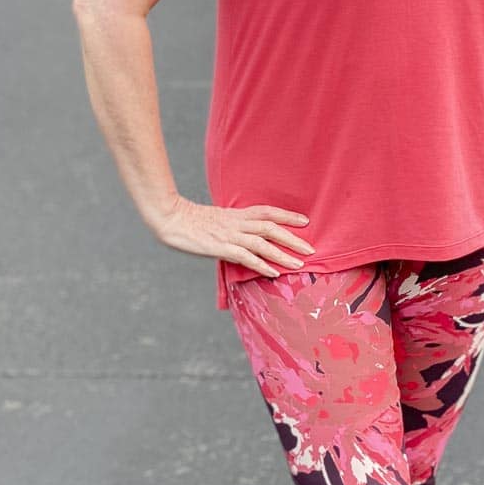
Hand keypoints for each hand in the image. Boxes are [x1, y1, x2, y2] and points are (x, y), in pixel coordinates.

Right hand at [151, 195, 315, 277]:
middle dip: (292, 238)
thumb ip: (234, 225)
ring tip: (299, 264)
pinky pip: (245, 257)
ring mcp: (229, 235)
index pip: (267, 212)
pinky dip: (261, 264)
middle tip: (311, 248)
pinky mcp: (221, 247)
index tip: (305, 221)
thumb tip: (247, 237)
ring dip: (282, 254)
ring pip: (262, 243)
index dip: (287, 215)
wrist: (172, 219)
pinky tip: (273, 272)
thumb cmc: (192, 221)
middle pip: (270, 228)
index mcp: (237, 214)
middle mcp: (237, 223)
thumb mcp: (218, 219)